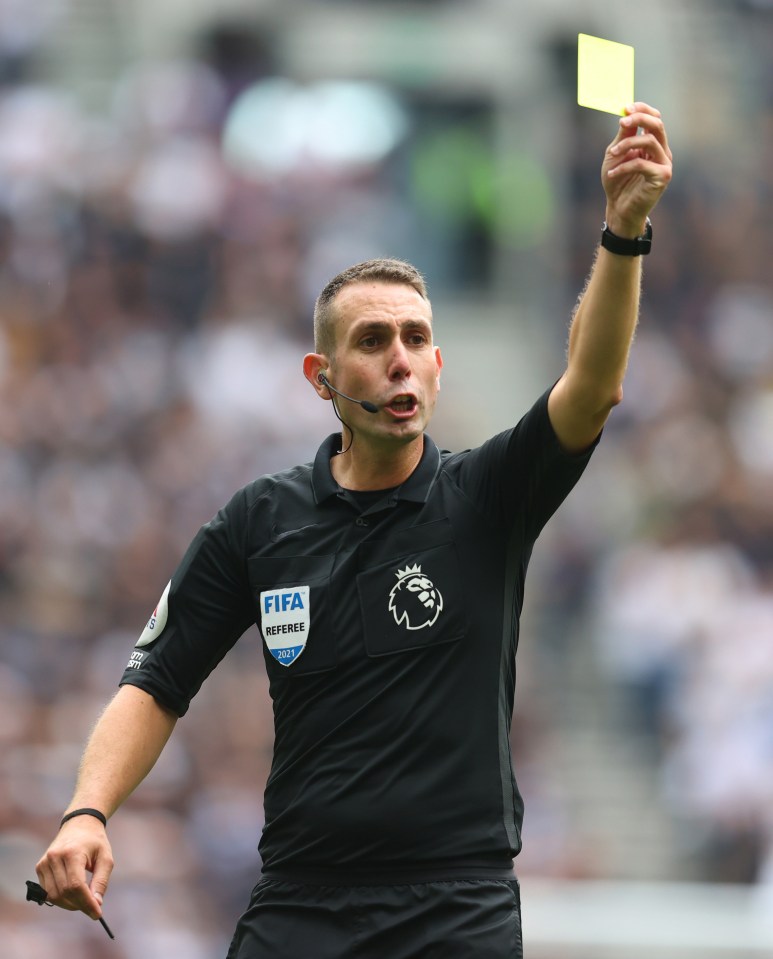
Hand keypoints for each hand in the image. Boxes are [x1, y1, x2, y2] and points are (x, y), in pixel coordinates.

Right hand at [35, 817, 113, 920]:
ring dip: (69, 904)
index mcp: (72, 852)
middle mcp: (54, 857)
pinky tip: (72, 895)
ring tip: (83, 901)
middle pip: (64, 893)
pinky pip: (47, 891)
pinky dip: (60, 898)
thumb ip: (101, 881)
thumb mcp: (106, 858)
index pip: (76, 886)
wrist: (79, 824)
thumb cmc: (95, 842)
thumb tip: (96, 904)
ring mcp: (44, 862)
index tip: (97, 914)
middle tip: (93, 908)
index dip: (86, 902)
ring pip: (53, 896)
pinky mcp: (39, 867)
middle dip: (80, 905)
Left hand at [602, 102, 672, 236]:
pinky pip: (642, 163)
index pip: (655, 119)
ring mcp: (665, 164)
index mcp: (654, 144)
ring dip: (628, 144)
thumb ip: (623, 136)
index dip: (642, 109)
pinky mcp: (662, 177)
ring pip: (651, 141)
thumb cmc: (617, 183)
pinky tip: (612, 173)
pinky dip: (624, 166)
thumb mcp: (616, 155)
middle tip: (622, 122)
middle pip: (657, 125)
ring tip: (612, 154)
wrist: (619, 210)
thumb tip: (626, 114)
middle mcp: (663, 151)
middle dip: (639, 119)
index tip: (626, 107)